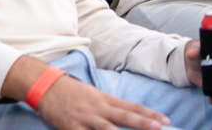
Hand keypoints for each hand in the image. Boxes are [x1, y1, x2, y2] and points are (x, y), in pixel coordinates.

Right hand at [36, 72, 169, 129]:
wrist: (45, 86)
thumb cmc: (70, 91)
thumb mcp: (92, 94)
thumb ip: (109, 105)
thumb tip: (128, 114)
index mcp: (104, 98)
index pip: (131, 106)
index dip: (149, 114)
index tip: (166, 120)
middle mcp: (97, 107)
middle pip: (124, 116)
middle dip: (144, 123)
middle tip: (161, 128)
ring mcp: (85, 118)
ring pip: (108, 129)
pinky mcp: (72, 127)